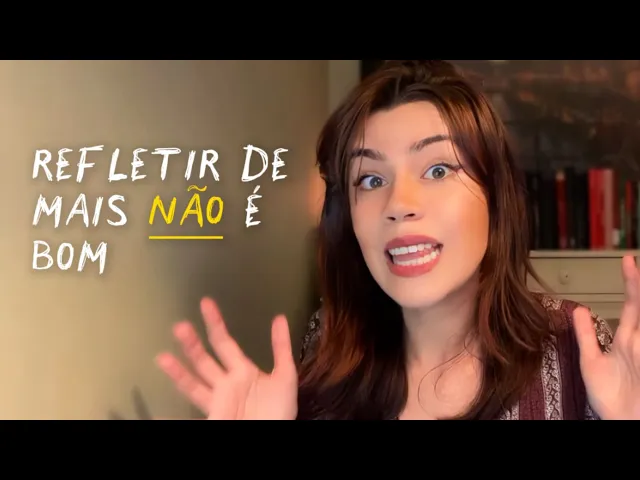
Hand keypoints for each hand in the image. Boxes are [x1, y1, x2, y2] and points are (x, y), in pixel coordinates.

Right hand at [155, 297, 297, 419]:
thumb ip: (281, 348)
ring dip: (179, 371)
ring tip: (163, 357)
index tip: (205, 303)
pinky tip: (158, 410)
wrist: (276, 432)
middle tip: (180, 326)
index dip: (214, 323)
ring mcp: (217, 401)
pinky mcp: (214, 416)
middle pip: (203, 360)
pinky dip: (175, 409)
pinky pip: (193, 407)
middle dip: (192, 344)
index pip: (223, 342)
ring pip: (193, 383)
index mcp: (240, 370)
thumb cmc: (279, 409)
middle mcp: (225, 383)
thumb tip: (279, 318)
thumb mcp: (285, 375)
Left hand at [574, 255, 639, 419]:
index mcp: (627, 340)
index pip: (632, 304)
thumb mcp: (592, 362)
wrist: (623, 422)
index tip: (626, 259)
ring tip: (639, 276)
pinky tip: (639, 330)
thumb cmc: (611, 398)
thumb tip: (578, 309)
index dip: (631, 281)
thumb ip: (586, 335)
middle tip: (634, 263)